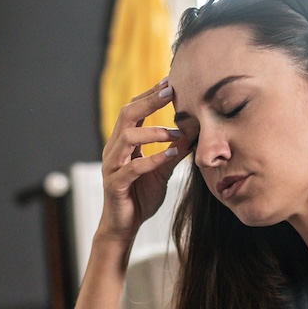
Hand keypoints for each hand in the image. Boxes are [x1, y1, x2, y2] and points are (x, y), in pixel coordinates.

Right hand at [98, 78, 191, 244]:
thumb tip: (195, 129)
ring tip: (175, 132)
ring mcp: (112, 166)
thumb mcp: (163, 169)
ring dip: (153, 131)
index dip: (150, 94)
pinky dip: (153, 160)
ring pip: (127, 137)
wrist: (124, 227)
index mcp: (123, 142)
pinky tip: (171, 156)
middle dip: (149, 101)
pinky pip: (132, 168)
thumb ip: (175, 149)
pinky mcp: (115, 184)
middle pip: (127, 114)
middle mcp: (114, 149)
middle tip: (171, 91)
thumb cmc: (140, 196)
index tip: (170, 81)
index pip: (134, 110)